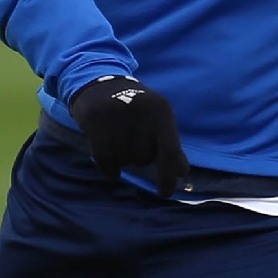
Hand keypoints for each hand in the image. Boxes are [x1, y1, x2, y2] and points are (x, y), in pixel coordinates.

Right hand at [69, 76, 189, 196]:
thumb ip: (170, 146)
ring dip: (122, 160)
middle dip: (138, 158)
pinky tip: (110, 168)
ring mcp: (117, 114)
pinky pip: (105, 160)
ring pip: (124, 160)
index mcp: (162, 111)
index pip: (170, 152)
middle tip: (130, 141)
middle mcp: (142, 111)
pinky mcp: (95, 119)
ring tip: (118, 142)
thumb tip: (182, 173)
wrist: (98, 84)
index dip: (168, 177)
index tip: (165, 194)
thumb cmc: (133, 109)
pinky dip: (109, 170)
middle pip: (143, 159)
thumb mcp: (156, 121)